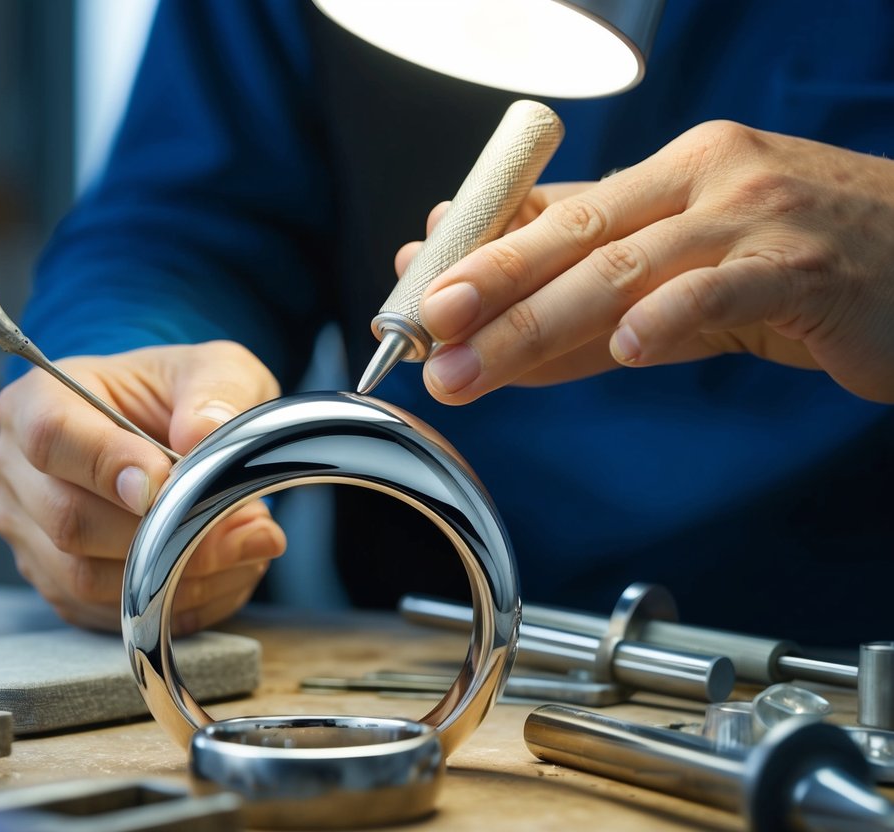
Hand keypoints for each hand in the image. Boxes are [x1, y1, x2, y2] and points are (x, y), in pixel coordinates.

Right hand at [0, 341, 284, 633]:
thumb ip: (215, 391)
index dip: (107, 465)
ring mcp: (29, 534)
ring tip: (243, 545)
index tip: (166, 481)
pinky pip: (106, 612)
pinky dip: (174, 602)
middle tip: (238, 519)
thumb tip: (203, 434)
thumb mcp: (214, 369)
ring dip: (175, 572)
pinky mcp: (56, 584)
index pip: (51, 437)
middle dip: (161, 531)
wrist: (172, 433)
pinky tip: (223, 572)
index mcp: (37, 401)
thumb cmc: (180, 396)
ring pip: (86, 577)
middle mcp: (17, 471)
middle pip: (68, 520)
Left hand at [405, 121, 893, 403]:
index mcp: (672, 169)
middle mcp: (707, 176)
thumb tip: (497, 323)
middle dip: (489, 287)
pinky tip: (626, 347)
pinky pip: (725, 288)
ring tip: (477, 363)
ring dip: (541, 320)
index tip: (419, 297)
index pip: (556, 212)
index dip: (482, 256)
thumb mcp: (691, 260)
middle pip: (576, 233)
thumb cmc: (800, 263)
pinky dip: (670, 315)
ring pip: (628, 264)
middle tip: (427, 333)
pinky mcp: (808, 267)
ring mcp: (758, 216)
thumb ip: (600, 288)